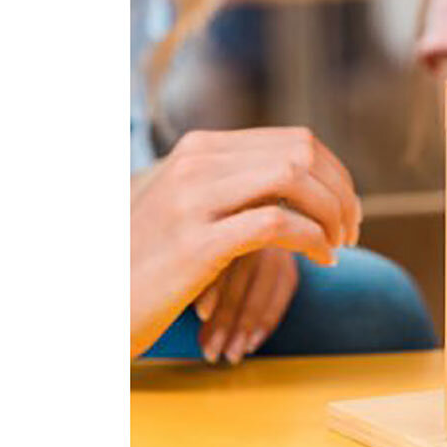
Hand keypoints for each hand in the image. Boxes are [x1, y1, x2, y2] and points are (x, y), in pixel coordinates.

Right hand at [130, 127, 360, 357]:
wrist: (94, 305)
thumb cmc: (146, 261)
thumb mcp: (183, 206)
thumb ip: (228, 184)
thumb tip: (289, 177)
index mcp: (201, 150)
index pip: (294, 140)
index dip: (335, 173)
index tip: (346, 209)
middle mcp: (197, 163)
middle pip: (302, 153)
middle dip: (342, 191)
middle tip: (352, 230)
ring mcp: (194, 200)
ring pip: (294, 179)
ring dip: (332, 212)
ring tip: (340, 244)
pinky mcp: (197, 243)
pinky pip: (278, 225)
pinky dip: (313, 241)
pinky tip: (322, 261)